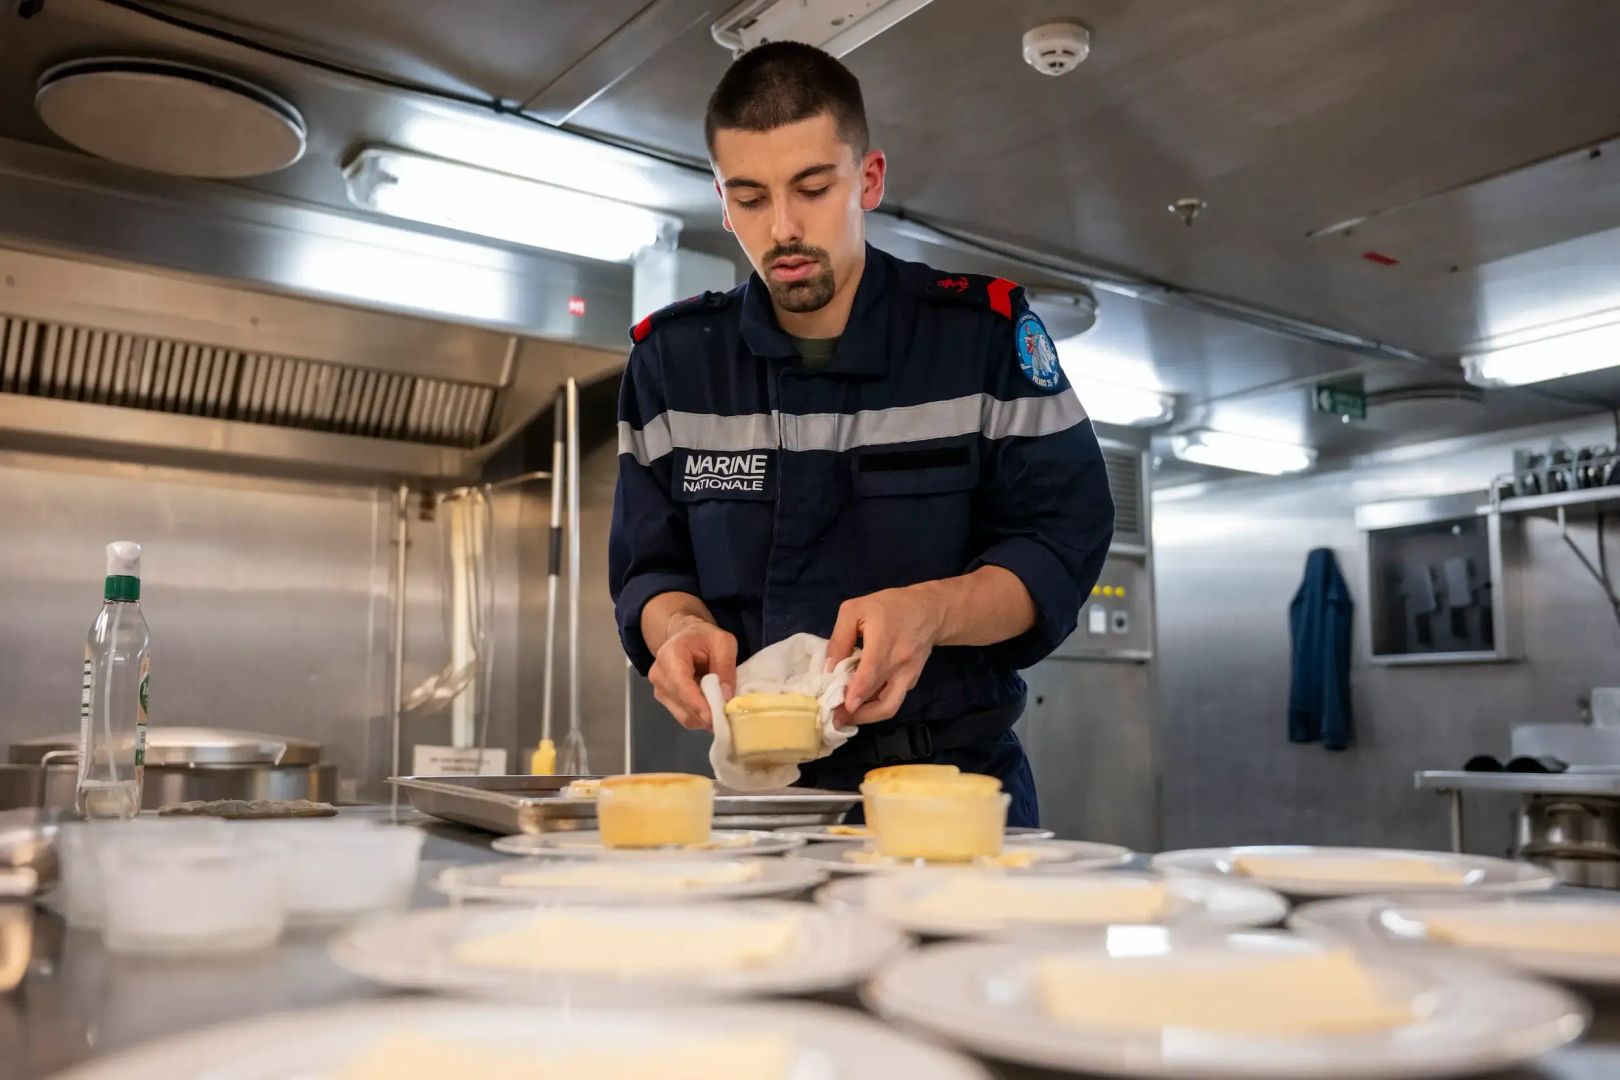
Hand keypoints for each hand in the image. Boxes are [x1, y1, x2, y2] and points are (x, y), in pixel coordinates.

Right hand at [649, 614, 736, 730]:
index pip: (681, 684)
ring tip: (722, 708)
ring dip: (705, 717)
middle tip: (729, 715)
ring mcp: (659, 689)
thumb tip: (726, 696)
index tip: (715, 717)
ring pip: (684, 715)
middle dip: (706, 712)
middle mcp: (659, 674)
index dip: (697, 703)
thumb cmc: (705, 638)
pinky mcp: (665, 700)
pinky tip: (712, 707)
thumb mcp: (724, 643)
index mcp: (671, 655)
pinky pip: (685, 717)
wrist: (687, 638)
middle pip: (682, 703)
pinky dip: (701, 717)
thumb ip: (725, 666)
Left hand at [826, 584, 948, 724]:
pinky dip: (876, 706)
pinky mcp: (912, 681)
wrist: (929, 611)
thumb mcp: (855, 610)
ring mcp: (909, 675)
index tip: (843, 707)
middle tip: (834, 717)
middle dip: (856, 712)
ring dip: (868, 717)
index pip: (872, 673)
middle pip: (880, 698)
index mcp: (884, 642)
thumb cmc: (889, 607)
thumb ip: (840, 638)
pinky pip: (894, 700)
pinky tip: (861, 704)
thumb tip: (829, 668)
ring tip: (847, 718)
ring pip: (890, 707)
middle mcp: (900, 664)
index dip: (857, 693)